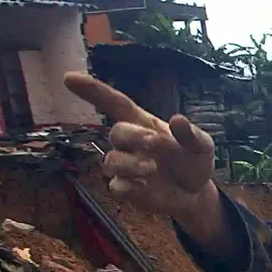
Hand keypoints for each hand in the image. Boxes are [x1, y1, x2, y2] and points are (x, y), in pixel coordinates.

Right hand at [62, 72, 217, 225]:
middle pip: (117, 133)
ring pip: (111, 160)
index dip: (94, 91)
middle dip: (133, 136)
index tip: (70, 78)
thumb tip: (177, 119)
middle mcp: (131, 144)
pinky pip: (116, 186)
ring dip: (129, 163)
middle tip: (154, 143)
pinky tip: (145, 185)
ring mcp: (127, 166)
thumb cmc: (194, 162)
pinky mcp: (127, 188)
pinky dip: (128, 185)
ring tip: (153, 169)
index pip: (116, 104)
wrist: (196, 194)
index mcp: (145, 125)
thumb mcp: (202, 146)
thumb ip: (191, 134)